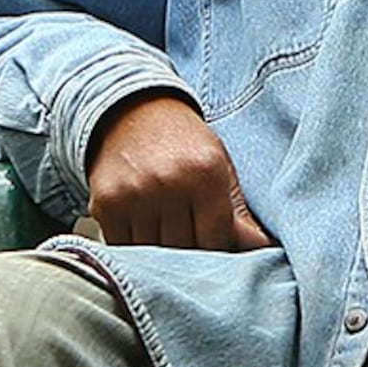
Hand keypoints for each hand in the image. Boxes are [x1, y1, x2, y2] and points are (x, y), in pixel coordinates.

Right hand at [85, 92, 275, 251]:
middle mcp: (168, 183)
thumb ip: (238, 212)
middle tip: (191, 239)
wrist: (133, 111)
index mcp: (205, 173)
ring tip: (167, 233)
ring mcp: (133, 194)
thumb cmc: (183, 143)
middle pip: (186, 251)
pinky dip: (134, 249)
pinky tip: (143, 229)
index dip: (220, 250)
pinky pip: (123, 248)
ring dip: (161, 255)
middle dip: (192, 254)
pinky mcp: (105, 204)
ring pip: (154, 255)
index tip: (216, 245)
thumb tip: (262, 248)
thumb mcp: (219, 166)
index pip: (217, 240)